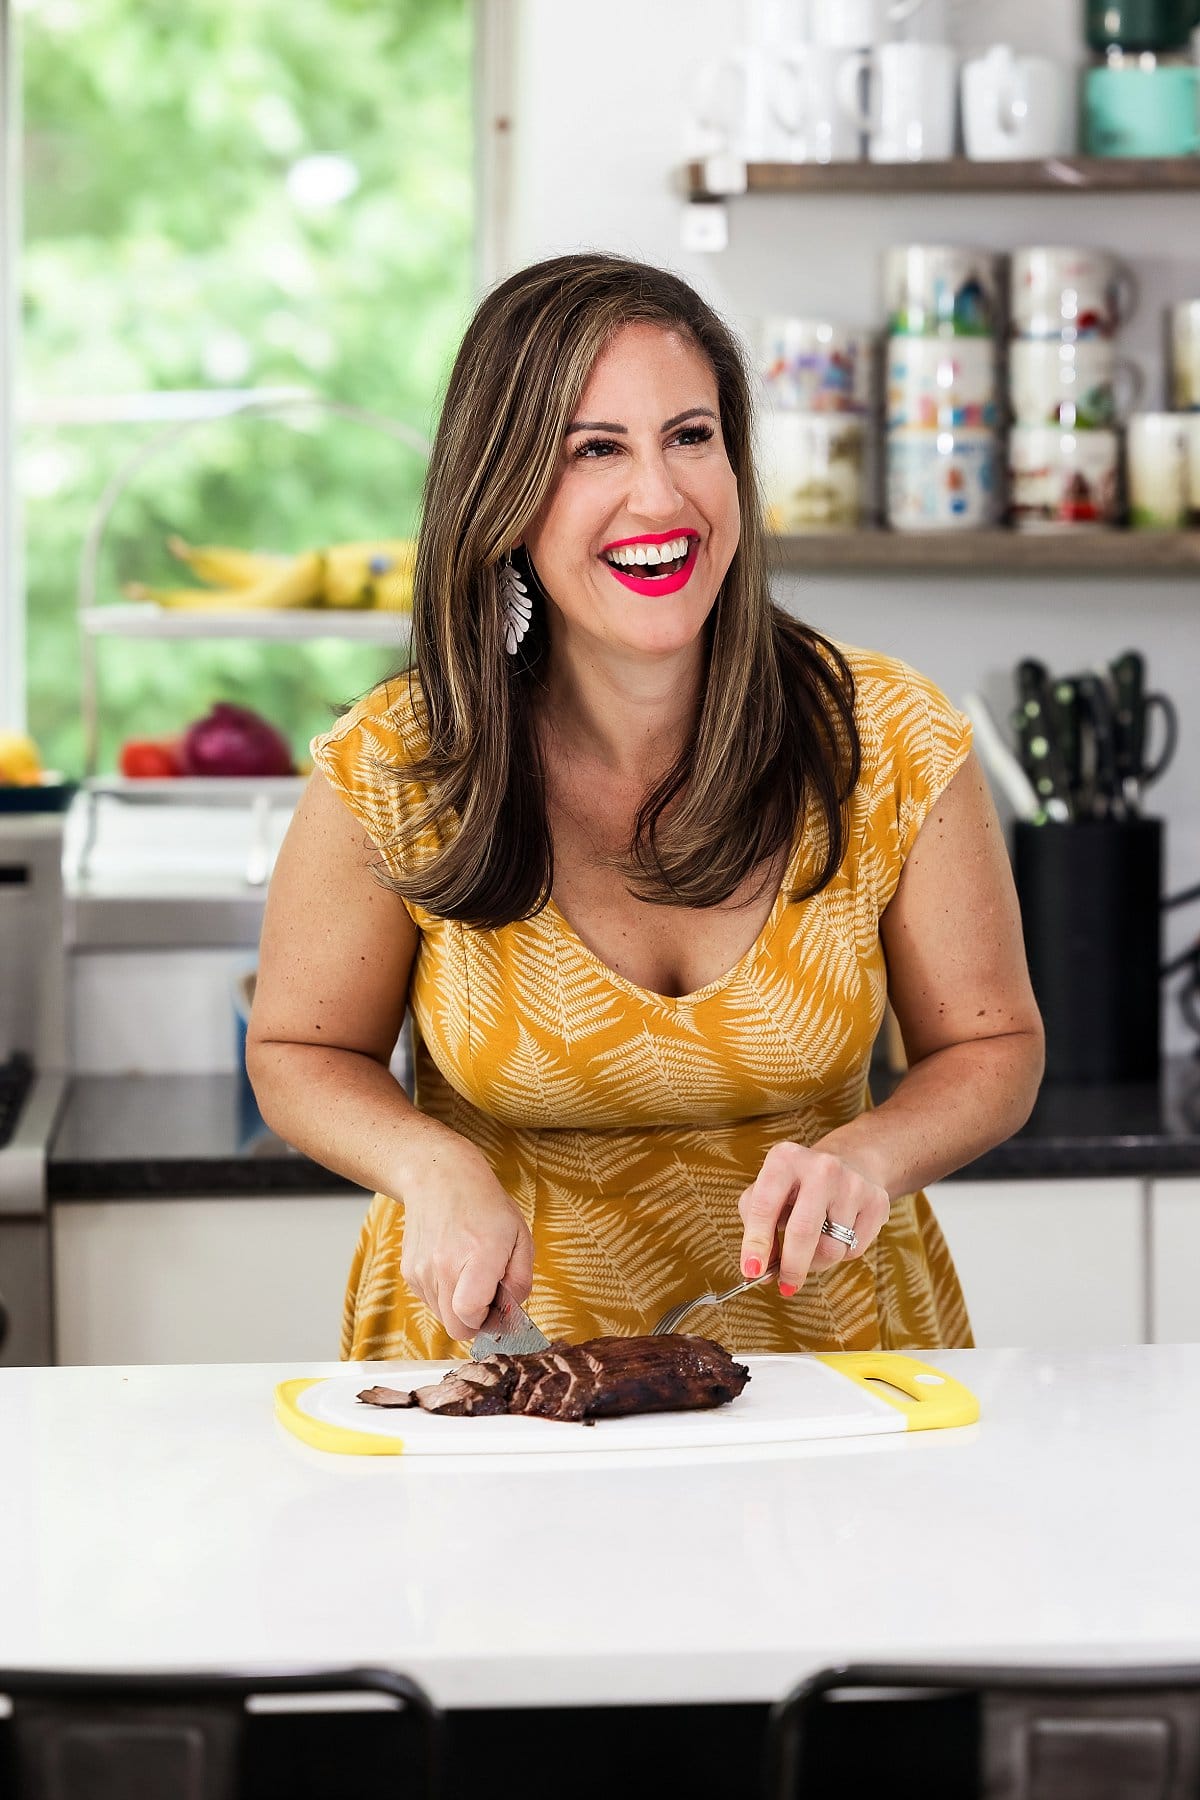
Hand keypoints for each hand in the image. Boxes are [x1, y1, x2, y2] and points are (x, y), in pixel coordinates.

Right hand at [398, 1141, 532, 1340]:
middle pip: (455, 1327)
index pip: (470, 1315)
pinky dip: (444, 1294)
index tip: (496, 1306)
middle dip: (474, 1320)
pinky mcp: (408, 1272)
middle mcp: (443, 1266)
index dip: (486, 1320)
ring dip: (458, 1306)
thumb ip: (521, 1280)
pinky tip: (452, 1266)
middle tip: (487, 1294)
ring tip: (468, 1272)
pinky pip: (429, 1300)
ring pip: (441, 1316)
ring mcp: (421, 1270)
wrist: (439, 1179)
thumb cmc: (484, 1205)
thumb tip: (511, 1311)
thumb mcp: (520, 1236)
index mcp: (477, 1256)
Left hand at [737, 1141, 889, 1295]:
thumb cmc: (798, 1186)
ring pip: (831, 1248)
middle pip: (804, 1231)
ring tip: (811, 1250)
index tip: (751, 1271)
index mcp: (785, 1159)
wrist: (849, 1163)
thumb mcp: (767, 1192)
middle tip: (786, 1284)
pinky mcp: (877, 1201)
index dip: (755, 1243)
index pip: (765, 1207)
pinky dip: (840, 1254)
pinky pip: (854, 1250)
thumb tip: (759, 1268)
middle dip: (791, 1266)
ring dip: (816, 1262)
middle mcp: (821, 1167)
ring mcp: (852, 1183)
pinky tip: (836, 1235)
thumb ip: (756, 1227)